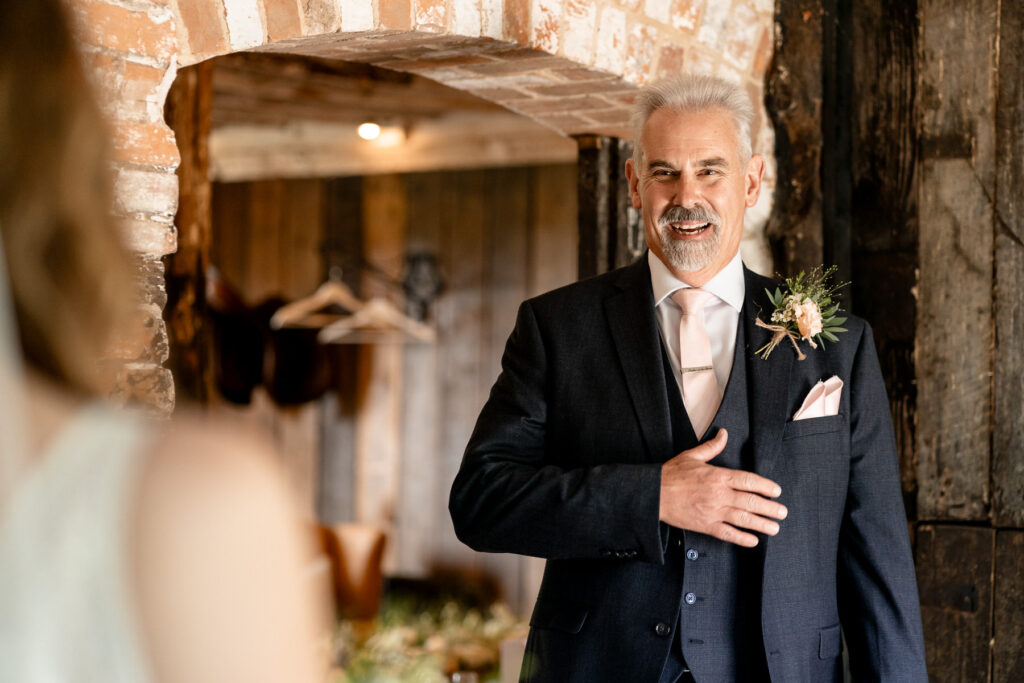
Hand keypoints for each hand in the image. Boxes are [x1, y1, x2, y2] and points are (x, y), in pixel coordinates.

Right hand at [659, 429, 786, 546]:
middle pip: (751, 502)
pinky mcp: (705, 525)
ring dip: (761, 524)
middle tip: (782, 513)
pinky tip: (753, 541)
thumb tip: (724, 434)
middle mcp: (719, 494)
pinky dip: (741, 538)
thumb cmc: (672, 474)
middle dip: (769, 508)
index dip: (765, 486)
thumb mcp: (692, 456)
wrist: (654, 494)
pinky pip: (727, 533)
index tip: (776, 491)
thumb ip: (712, 447)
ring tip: (775, 528)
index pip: (749, 481)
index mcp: (718, 476)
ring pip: (743, 519)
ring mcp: (713, 511)